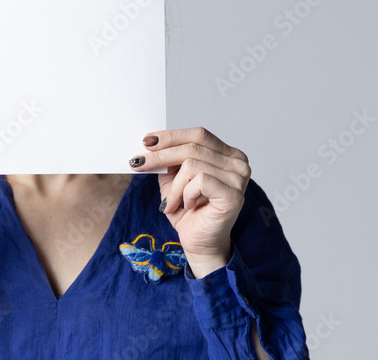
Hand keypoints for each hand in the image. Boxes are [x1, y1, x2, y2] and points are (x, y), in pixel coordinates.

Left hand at [129, 127, 250, 275]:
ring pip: (192, 164)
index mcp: (227, 154)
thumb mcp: (173, 179)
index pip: (198, 134)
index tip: (146, 141)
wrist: (200, 243)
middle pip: (193, 146)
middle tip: (138, 164)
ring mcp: (239, 177)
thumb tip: (150, 143)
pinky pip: (199, 180)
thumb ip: (168, 160)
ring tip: (170, 203)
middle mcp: (238, 162)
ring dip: (174, 186)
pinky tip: (187, 206)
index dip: (171, 136)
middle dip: (161, 155)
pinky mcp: (233, 193)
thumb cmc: (189, 211)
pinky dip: (185, 193)